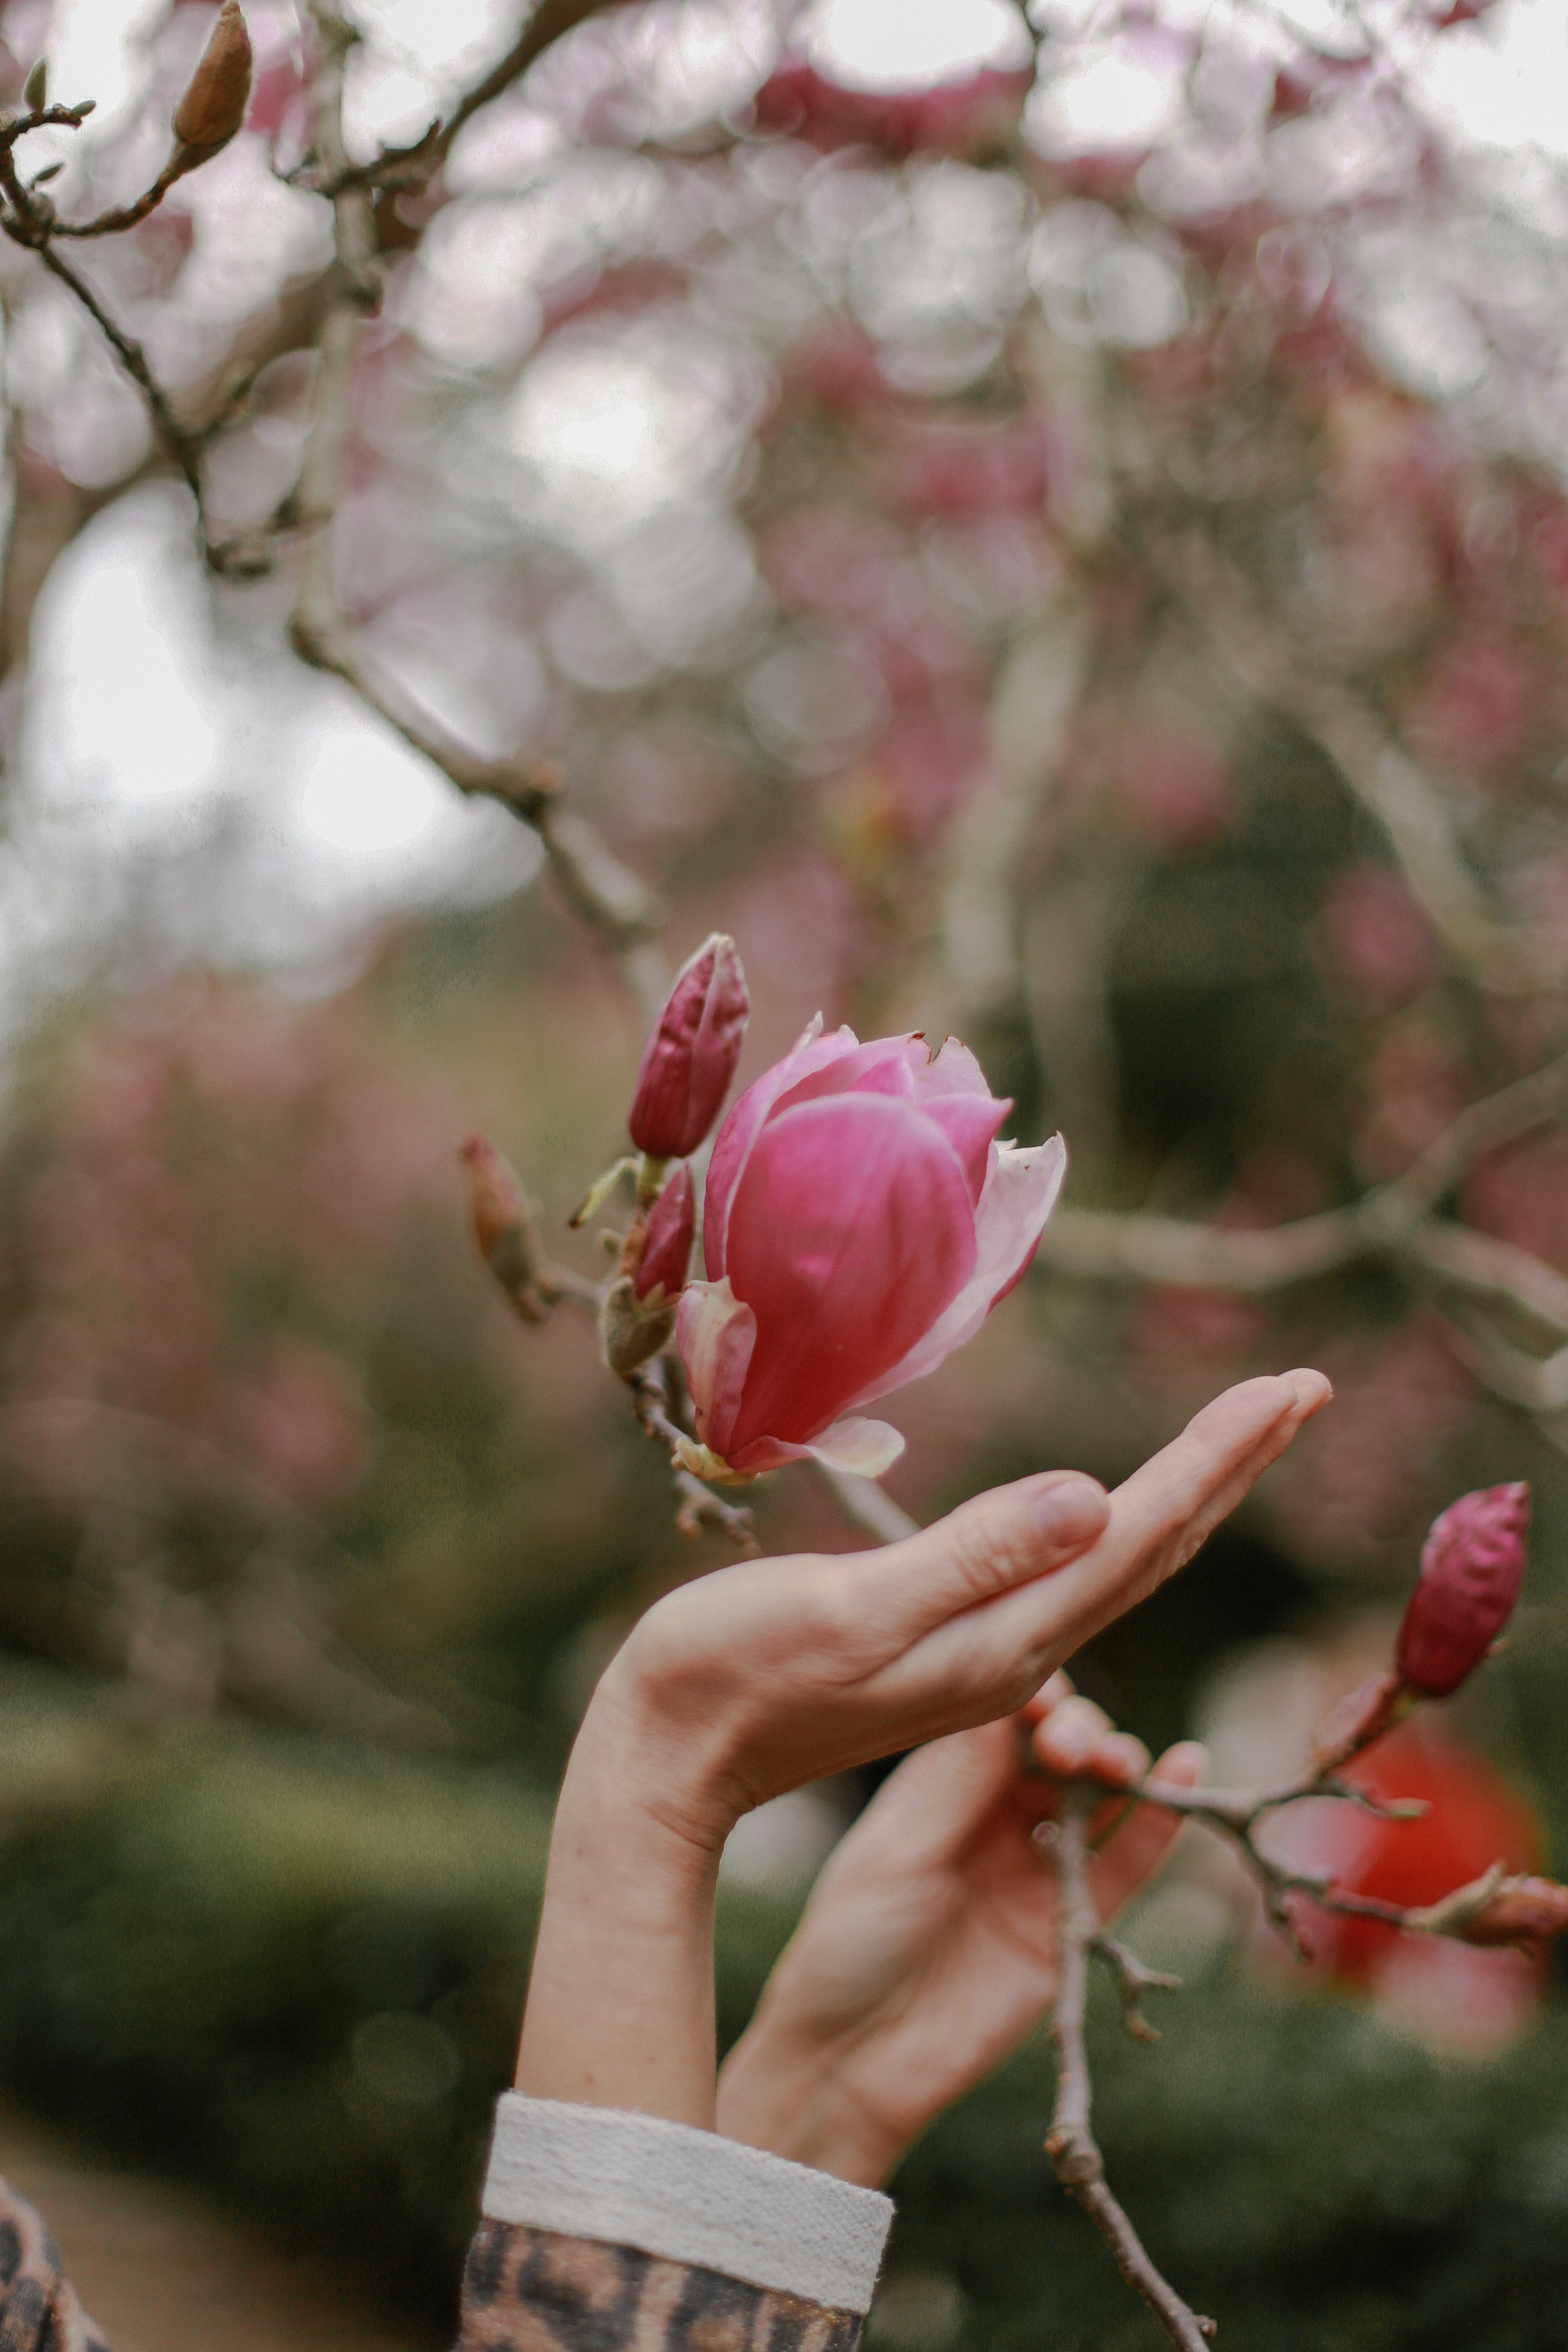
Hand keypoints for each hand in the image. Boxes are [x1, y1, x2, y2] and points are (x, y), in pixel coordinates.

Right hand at [515, 1371, 1330, 2124]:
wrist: (667, 1762)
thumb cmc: (733, 1676)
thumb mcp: (852, 1612)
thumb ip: (974, 1561)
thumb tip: (1096, 1498)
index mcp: (1007, 1638)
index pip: (1141, 1533)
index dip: (1220, 1455)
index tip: (1289, 1385)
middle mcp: (1016, 1652)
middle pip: (1154, 1548)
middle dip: (1232, 1465)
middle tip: (1301, 1388)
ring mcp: (984, 1655)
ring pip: (1118, 1563)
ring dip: (1189, 1492)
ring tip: (1243, 1434)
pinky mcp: (946, 1647)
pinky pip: (1068, 1578)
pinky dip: (1120, 1526)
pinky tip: (1121, 1510)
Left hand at [715, 1681, 1205, 2186]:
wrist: (858, 2060)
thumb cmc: (851, 1947)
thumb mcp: (894, 1854)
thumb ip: (957, 1783)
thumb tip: (1009, 1700)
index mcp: (944, 1784)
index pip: (1007, 1717)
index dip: (1036, 1698)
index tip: (1046, 1699)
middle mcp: (997, 1814)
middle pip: (1060, 1748)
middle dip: (1079, 1731)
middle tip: (1074, 1749)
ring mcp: (1038, 1866)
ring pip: (1100, 1796)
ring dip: (1122, 1764)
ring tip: (1121, 1765)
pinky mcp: (1073, 1923)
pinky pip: (1129, 1863)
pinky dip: (1161, 1820)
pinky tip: (1188, 1767)